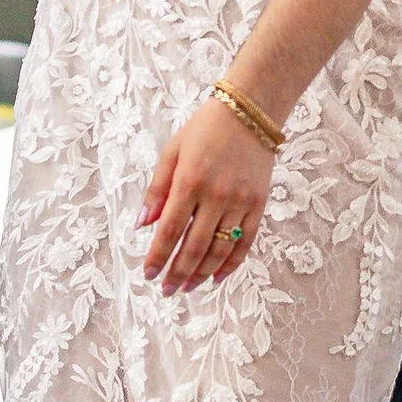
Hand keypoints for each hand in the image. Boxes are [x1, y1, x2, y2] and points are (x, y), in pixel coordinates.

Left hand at [140, 102, 275, 294]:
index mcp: (190, 180)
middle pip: (194, 246)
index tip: (148, 274)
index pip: (170, 229)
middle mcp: (216, 195)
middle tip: (166, 290)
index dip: (158, 256)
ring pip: (220, 249)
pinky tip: (217, 277)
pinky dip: (232, 263)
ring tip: (188, 288)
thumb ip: (157, 190)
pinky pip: (246, 242)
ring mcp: (241, 201)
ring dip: (202, 274)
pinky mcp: (259, 204)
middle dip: (178, 273)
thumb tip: (143, 225)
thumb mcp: (172, 151)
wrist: (250, 111)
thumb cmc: (205, 129)